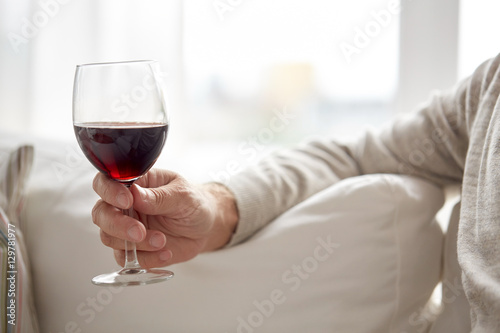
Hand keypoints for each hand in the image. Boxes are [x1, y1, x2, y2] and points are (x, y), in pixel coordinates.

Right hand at [91, 169, 237, 267]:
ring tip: (162, 241)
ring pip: (109, 238)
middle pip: (101, 213)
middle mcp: (125, 206)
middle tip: (140, 232)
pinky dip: (146, 259)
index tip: (127, 201)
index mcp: (135, 184)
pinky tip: (166, 252)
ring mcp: (126, 228)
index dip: (110, 192)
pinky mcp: (134, 250)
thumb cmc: (194, 203)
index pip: (106, 182)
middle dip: (117, 224)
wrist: (206, 227)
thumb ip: (159, 197)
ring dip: (135, 244)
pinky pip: (127, 259)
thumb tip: (135, 194)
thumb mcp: (183, 196)